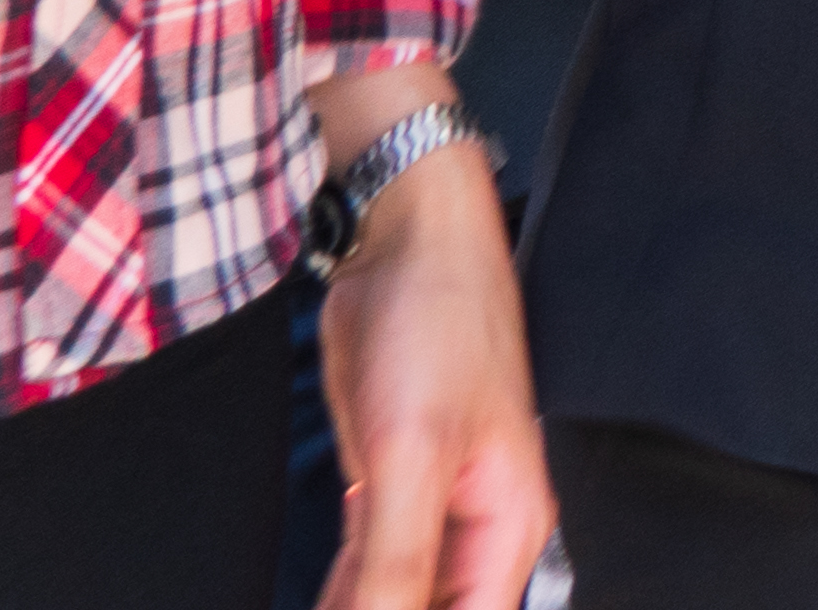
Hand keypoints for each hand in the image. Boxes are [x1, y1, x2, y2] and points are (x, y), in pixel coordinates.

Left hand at [313, 74, 546, 609]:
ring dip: (352, 606)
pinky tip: (310, 600)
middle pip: (432, 609)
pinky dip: (337, 592)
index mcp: (509, 525)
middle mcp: (477, 525)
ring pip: (392, 595)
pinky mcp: (386, 486)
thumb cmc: (438, 325)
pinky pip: (363, 566)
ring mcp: (430, 506)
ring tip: (308, 604)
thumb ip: (398, 559)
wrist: (403, 243)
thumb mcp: (412, 454)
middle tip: (331, 604)